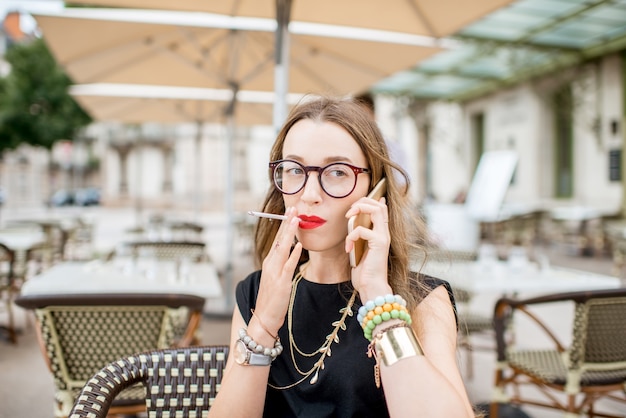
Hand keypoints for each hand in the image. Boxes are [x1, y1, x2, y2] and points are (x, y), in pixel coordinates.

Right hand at [254, 207, 301, 334]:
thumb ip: (282, 264)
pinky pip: (288, 265)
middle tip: (293, 208)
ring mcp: (275, 272)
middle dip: (286, 223)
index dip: (284, 225)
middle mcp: (271, 264)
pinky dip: (293, 254)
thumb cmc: (271, 299)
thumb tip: (291, 250)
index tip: (290, 212)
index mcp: (270, 262)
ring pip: (283, 248)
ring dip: (289, 233)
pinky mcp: (281, 282)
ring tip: (296, 219)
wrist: (263, 318)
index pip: (277, 239)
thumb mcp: (275, 277)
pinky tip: (299, 245)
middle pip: (279, 240)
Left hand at [345, 197, 391, 299]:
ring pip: (375, 210)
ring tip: (348, 218)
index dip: (369, 200)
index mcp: (380, 233)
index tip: (354, 206)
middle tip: (349, 212)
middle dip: (362, 202)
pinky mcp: (379, 244)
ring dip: (358, 210)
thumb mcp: (359, 250)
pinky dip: (351, 236)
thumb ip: (358, 237)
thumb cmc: (364, 272)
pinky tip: (348, 249)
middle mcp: (384, 233)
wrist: (371, 287)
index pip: (381, 208)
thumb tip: (353, 225)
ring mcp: (383, 237)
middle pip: (378, 204)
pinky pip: (362, 230)